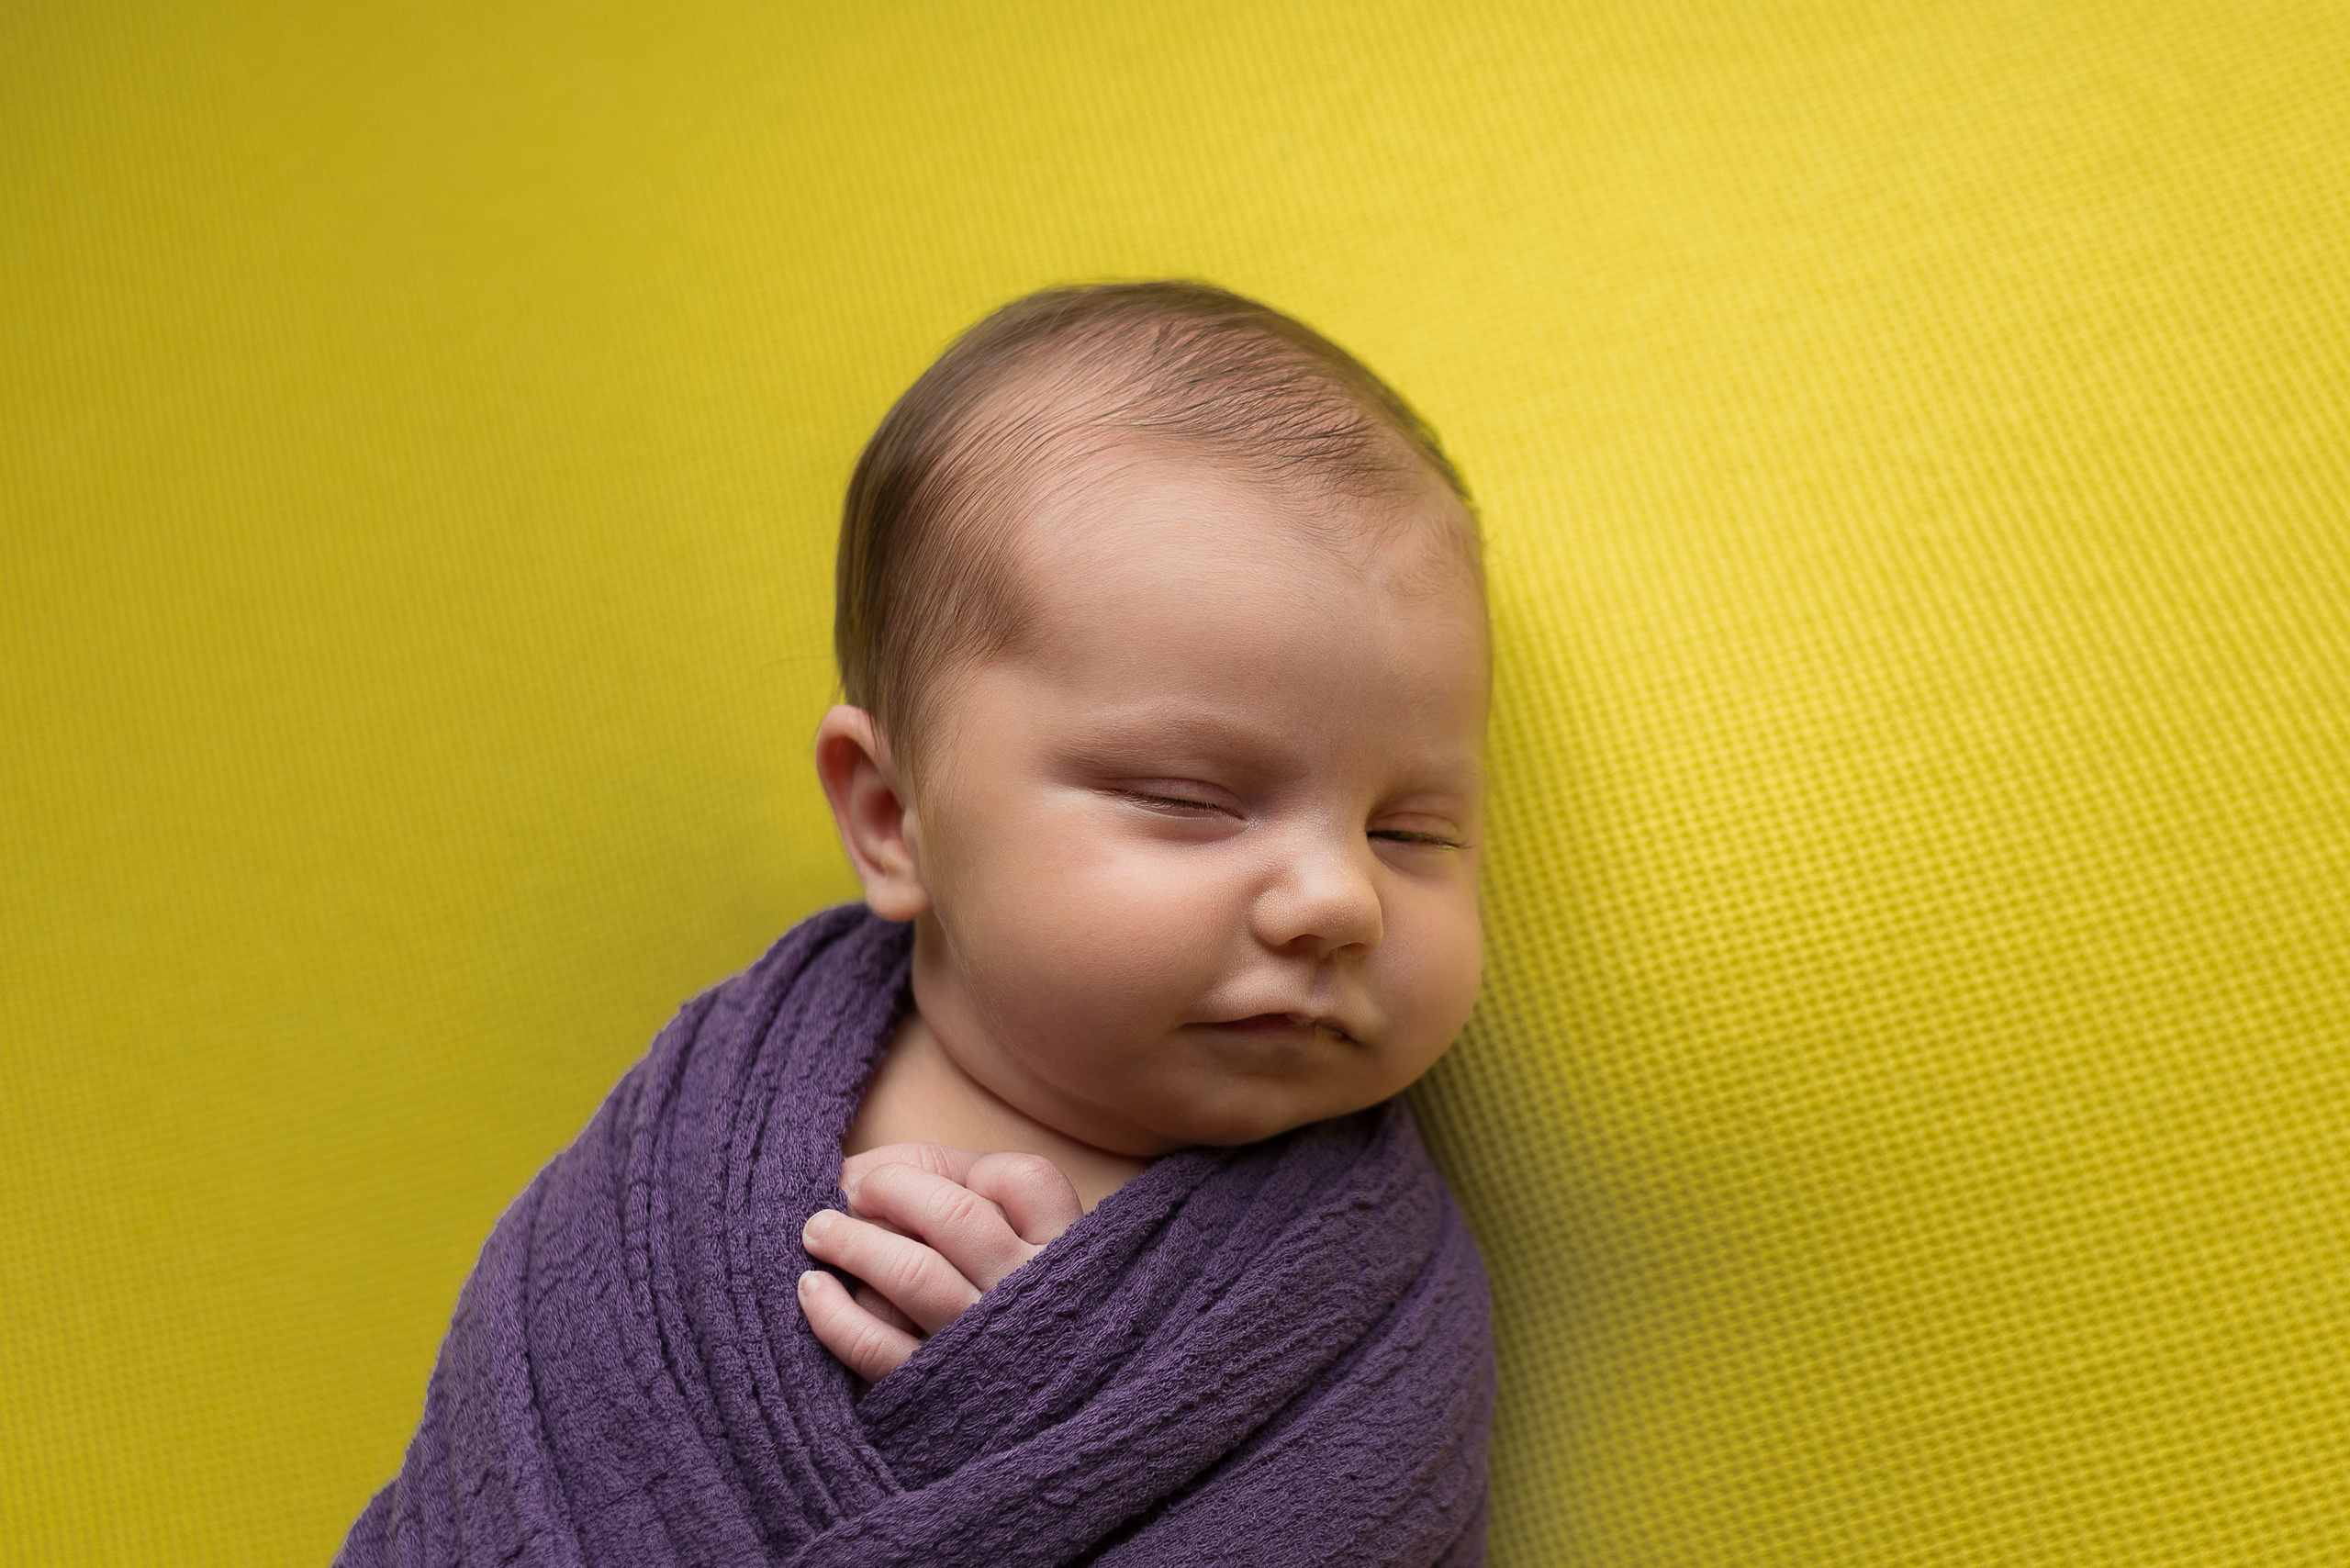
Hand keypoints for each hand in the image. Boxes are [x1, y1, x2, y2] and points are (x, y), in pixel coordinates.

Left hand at [797, 1141, 1080, 1382]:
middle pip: (956, 1217)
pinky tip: (813, 1291)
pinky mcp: (938, 1393)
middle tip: (855, 1191)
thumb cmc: (1002, 1297)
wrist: (1029, 1416)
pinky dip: (834, 1316)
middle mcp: (1028, 1294)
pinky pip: (878, 1349)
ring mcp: (984, 1347)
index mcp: (1061, 1251)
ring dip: (853, 1243)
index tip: (919, 1174)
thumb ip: (948, 1178)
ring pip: (915, 1275)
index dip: (961, 1167)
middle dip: (889, 1189)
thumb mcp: (1011, 1234)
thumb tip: (856, 1171)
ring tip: (818, 1231)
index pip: (1024, 1180)